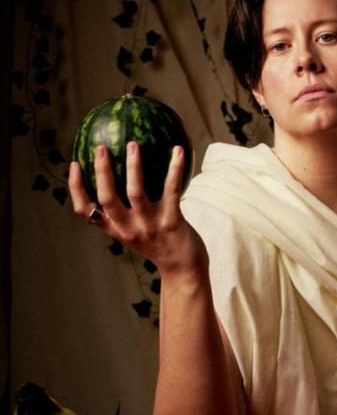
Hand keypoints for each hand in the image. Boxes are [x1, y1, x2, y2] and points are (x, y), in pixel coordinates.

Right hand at [69, 141, 206, 277]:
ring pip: (135, 193)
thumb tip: (124, 178)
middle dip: (102, 172)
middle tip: (101, 147)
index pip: (85, 211)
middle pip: (107, 198)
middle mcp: (128, 229)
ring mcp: (149, 226)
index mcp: (116, 230)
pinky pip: (171, 190)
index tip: (74, 164)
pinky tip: (178, 150)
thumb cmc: (160, 245)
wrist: (184, 269)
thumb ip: (126, 214)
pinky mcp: (172, 222)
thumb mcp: (135, 233)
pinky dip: (174, 169)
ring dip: (133, 167)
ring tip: (133, 145)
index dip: (76, 188)